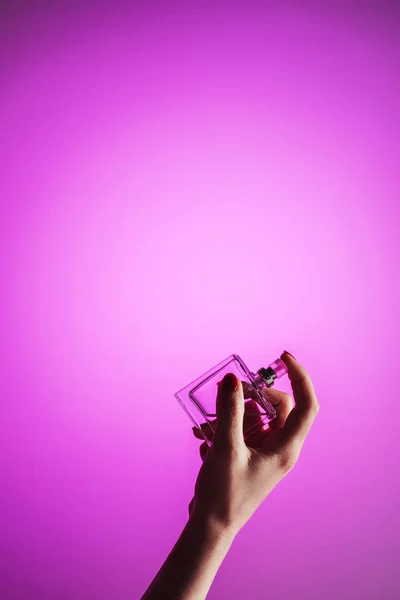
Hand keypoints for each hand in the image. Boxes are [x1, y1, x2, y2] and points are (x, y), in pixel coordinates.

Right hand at [188, 352, 318, 539]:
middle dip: (250, 396)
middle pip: (276, 406)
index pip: (306, 404)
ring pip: (255, 416)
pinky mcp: (249, 456)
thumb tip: (232, 379)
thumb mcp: (226, 448)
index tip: (282, 357)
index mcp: (286, 447)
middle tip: (227, 391)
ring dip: (230, 414)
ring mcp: (264, 451)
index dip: (300, 376)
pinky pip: (241, 430)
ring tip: (206, 426)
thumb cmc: (224, 494)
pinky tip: (203, 437)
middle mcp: (280, 447)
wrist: (210, 528)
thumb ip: (229, 411)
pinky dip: (223, 427)